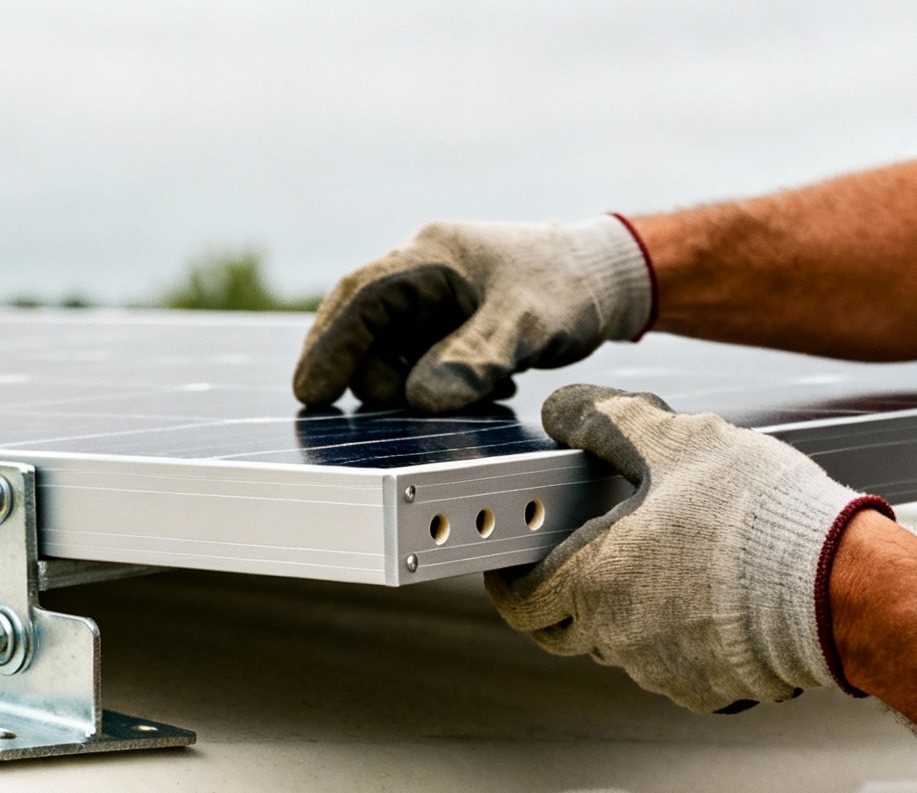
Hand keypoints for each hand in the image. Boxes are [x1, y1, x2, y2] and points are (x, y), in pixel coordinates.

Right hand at [293, 217, 653, 413]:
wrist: (606, 277)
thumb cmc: (568, 286)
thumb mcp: (526, 323)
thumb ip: (475, 358)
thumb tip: (420, 400)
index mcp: (430, 257)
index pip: (360, 298)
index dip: (329, 346)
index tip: (310, 392)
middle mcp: (420, 274)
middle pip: (366, 330)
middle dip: (380, 377)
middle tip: (414, 410)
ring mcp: (431, 301)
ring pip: (391, 352)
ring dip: (414, 386)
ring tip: (479, 393)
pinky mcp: (446, 324)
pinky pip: (418, 360)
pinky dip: (435, 384)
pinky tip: (483, 390)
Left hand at [485, 385, 890, 713]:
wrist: (836, 587)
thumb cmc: (756, 518)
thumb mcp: (675, 440)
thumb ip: (607, 422)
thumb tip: (564, 412)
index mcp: (592, 580)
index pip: (519, 600)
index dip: (511, 582)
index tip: (518, 567)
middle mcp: (615, 635)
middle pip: (563, 627)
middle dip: (564, 596)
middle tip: (590, 559)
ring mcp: (658, 669)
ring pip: (619, 644)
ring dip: (627, 612)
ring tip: (670, 565)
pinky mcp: (703, 689)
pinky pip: (671, 664)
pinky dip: (678, 637)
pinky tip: (710, 600)